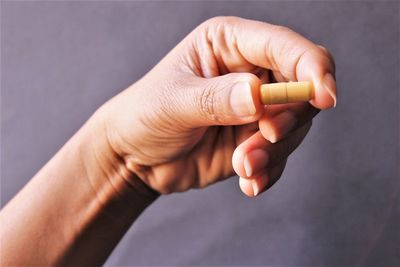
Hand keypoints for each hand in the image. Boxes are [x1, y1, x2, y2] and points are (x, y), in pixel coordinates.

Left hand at [95, 16, 336, 196]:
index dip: (312, 66)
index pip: (285, 46)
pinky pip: (280, 155)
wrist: (135, 157)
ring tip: (242, 167)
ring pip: (295, 126)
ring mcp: (256, 108)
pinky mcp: (254, 140)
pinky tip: (248, 183)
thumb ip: (216, 99)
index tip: (325, 97)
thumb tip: (259, 97)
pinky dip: (269, 171)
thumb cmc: (144, 115)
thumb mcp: (173, 103)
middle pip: (302, 87)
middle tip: (263, 139)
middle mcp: (250, 72)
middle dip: (288, 119)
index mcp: (230, 44)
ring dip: (273, 151)